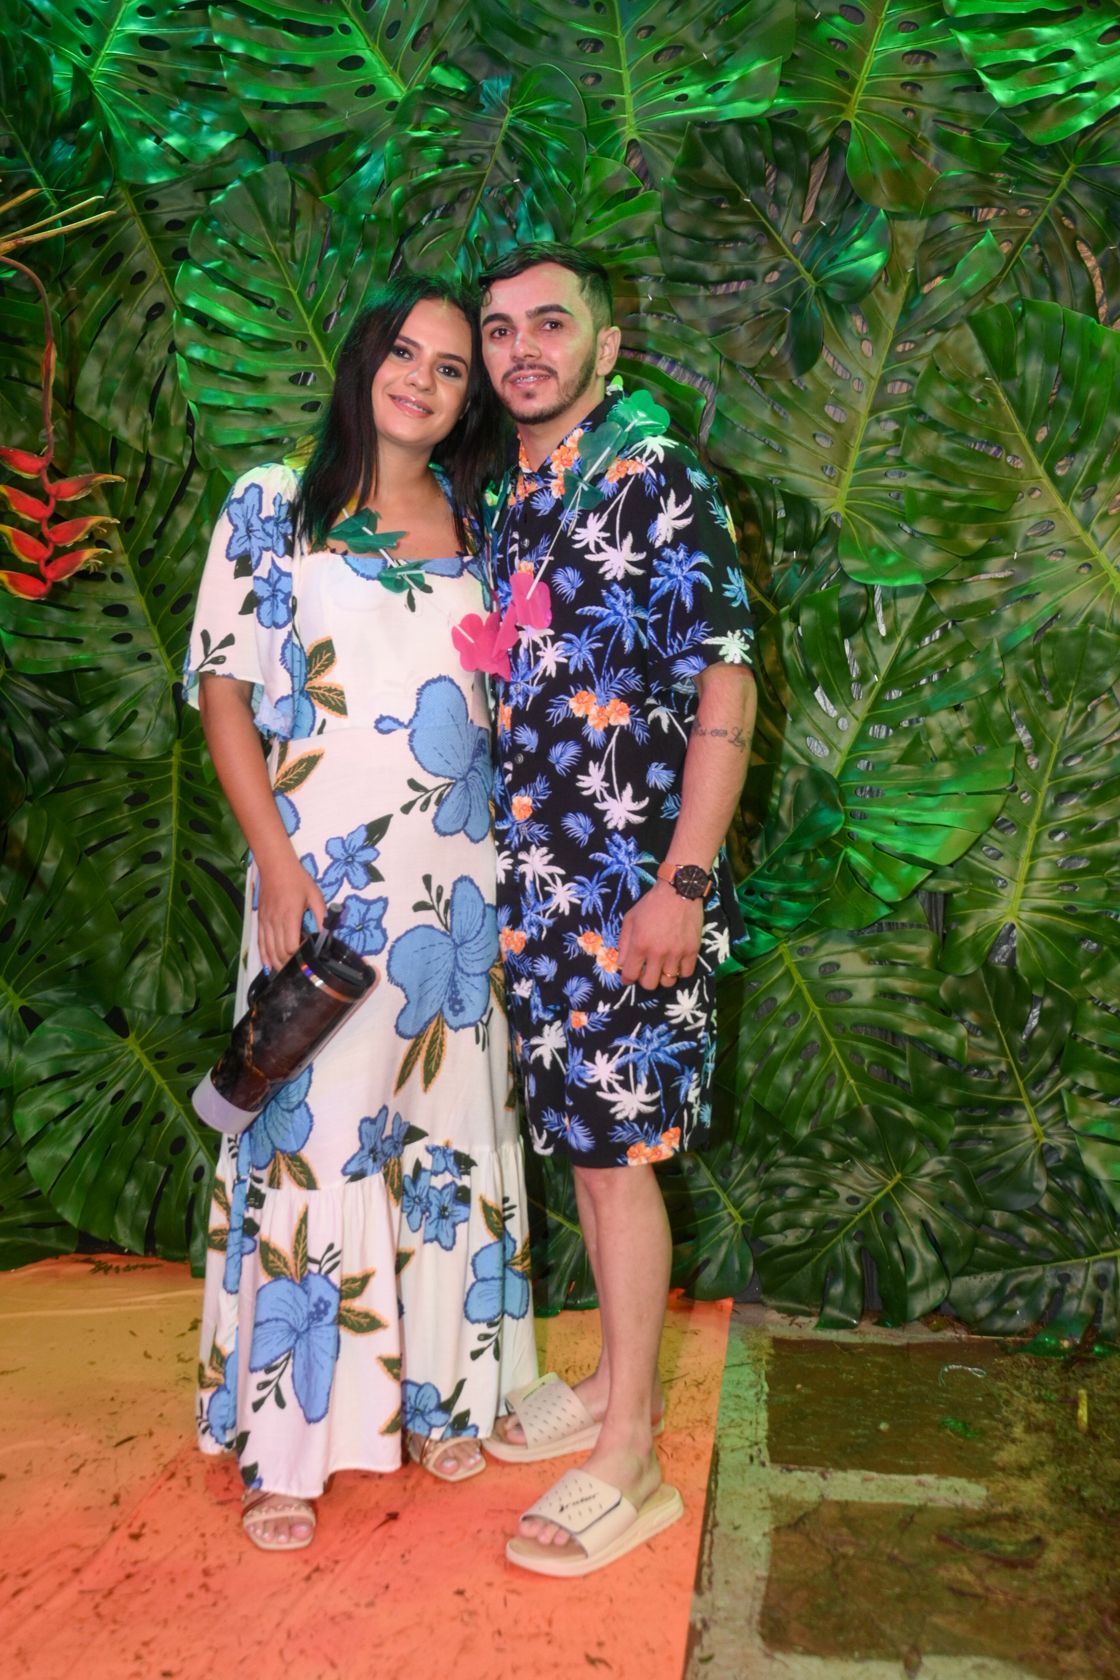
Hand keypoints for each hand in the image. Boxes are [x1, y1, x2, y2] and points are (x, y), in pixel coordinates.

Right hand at [256, 852, 327, 972]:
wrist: (275, 866)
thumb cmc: (297, 880)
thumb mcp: (314, 895)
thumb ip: (321, 915)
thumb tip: (327, 934)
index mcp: (290, 917)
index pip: (291, 946)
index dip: (299, 956)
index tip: (308, 957)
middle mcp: (275, 922)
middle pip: (279, 952)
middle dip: (288, 964)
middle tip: (299, 970)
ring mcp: (265, 922)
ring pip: (268, 950)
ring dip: (277, 964)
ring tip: (286, 973)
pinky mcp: (260, 921)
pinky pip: (260, 943)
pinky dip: (264, 956)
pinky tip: (269, 966)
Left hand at [618, 885, 702, 990]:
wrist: (679, 891)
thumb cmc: (651, 903)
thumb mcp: (630, 918)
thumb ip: (623, 942)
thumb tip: (620, 963)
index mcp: (639, 944)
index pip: (630, 974)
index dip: (627, 979)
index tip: (628, 978)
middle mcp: (657, 953)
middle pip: (649, 984)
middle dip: (645, 981)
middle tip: (646, 972)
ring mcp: (676, 953)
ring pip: (668, 982)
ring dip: (663, 977)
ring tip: (662, 967)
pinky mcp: (692, 950)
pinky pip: (686, 973)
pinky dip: (680, 971)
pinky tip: (676, 963)